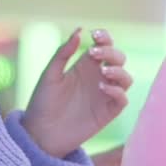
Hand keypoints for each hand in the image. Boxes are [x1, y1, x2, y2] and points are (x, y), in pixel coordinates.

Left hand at [21, 29, 132, 158]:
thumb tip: (79, 30)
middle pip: (118, 58)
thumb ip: (63, 53)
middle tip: (93, 53)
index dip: (105, 37)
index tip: (95, 35)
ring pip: (126, 78)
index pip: (104, 45)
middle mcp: (98, 78)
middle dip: (111, 52)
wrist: (40, 134)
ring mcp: (104, 95)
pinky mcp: (107, 112)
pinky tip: (101, 88)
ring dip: (118, 70)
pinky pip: (122, 99)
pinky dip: (117, 90)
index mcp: (85, 66)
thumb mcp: (50, 75)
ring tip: (103, 71)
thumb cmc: (42, 103)